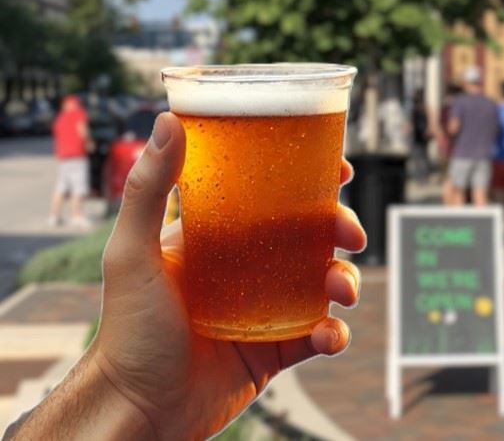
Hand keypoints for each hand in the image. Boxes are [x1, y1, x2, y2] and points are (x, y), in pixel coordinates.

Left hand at [92, 112, 364, 439]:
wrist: (139, 411)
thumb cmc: (126, 330)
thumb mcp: (132, 251)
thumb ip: (147, 188)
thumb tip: (167, 119)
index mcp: (219, 237)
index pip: (270, 194)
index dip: (309, 178)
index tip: (340, 167)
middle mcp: (246, 267)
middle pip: (308, 234)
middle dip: (339, 227)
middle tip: (351, 235)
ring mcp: (264, 307)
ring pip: (323, 280)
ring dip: (345, 279)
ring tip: (341, 291)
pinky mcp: (277, 347)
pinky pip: (319, 332)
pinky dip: (334, 333)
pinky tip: (329, 336)